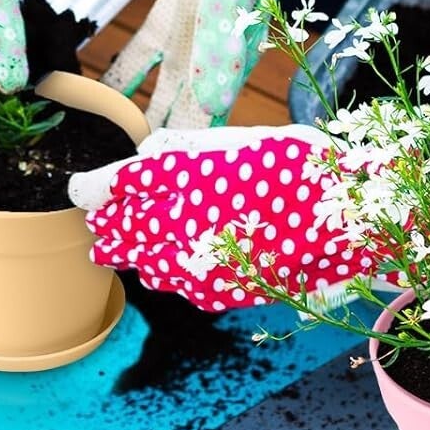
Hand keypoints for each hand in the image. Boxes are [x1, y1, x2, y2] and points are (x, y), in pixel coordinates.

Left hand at [69, 125, 375, 310]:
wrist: (349, 220)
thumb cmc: (298, 164)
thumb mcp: (237, 139)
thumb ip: (182, 148)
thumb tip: (144, 157)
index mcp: (183, 176)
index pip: (113, 186)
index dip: (90, 188)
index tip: (80, 188)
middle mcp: (180, 223)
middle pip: (115, 230)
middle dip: (105, 221)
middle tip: (102, 213)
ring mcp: (197, 263)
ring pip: (139, 262)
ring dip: (132, 247)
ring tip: (132, 235)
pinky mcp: (216, 290)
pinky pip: (173, 281)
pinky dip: (165, 267)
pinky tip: (177, 255)